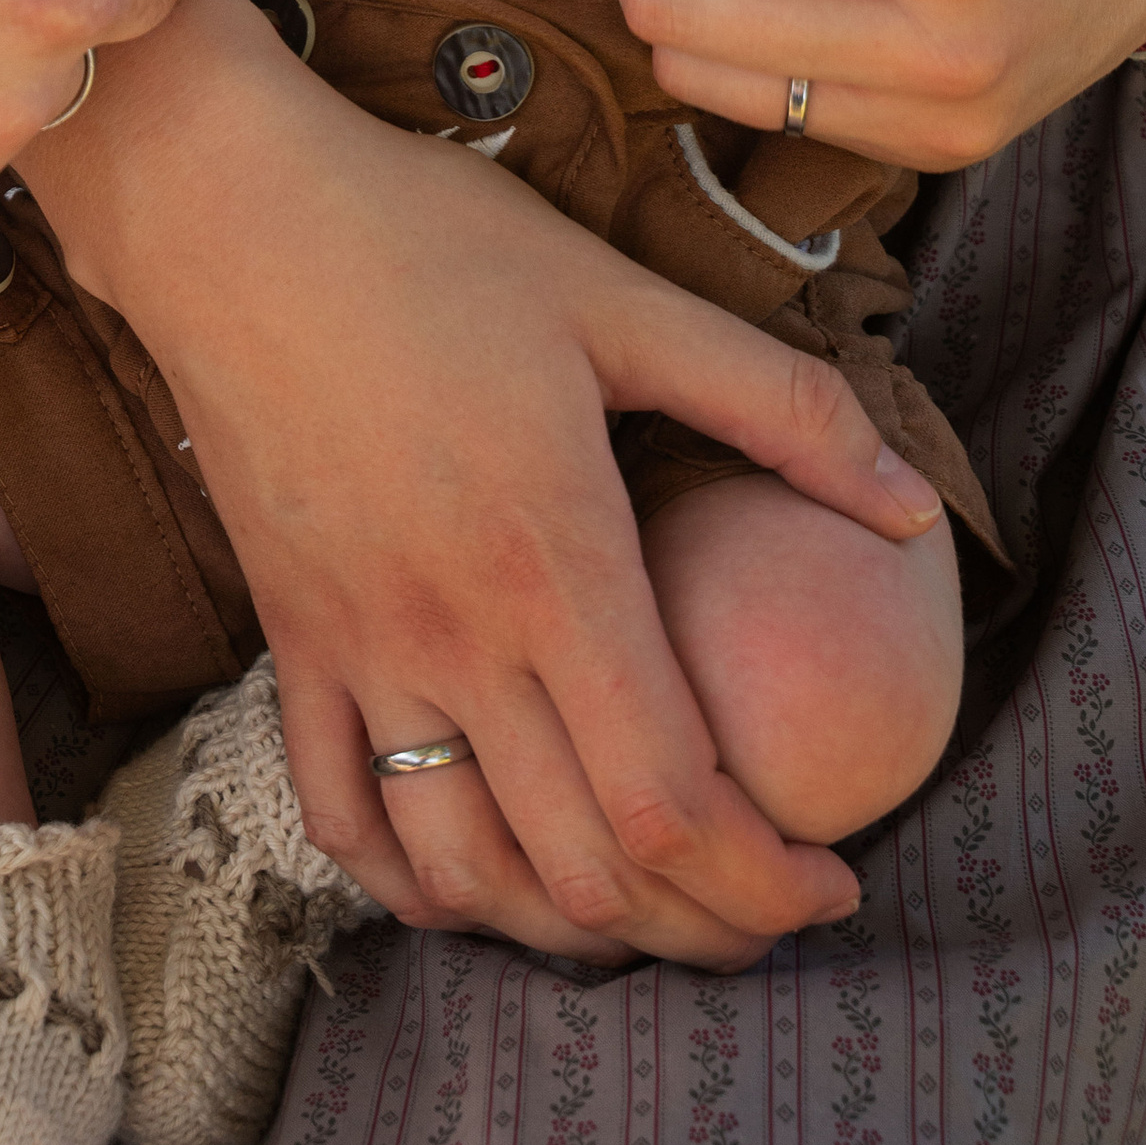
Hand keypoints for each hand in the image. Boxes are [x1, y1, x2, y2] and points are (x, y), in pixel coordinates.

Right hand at [22, 0, 942, 967]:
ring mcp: (358, 649)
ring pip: (461, 872)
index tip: (833, 879)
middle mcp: (453, 635)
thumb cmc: (432, 241)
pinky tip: (475, 874)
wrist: (229, 216)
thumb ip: (782, 408)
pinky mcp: (289, 640)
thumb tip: (916, 511)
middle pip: (583, 869)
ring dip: (559, 929)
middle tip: (766, 907)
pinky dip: (412, 881)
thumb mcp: (622, 299)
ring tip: (639, 906)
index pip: (672, 803)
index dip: (764, 880)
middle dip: (697, 927)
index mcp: (554, 562)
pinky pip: (339, 815)